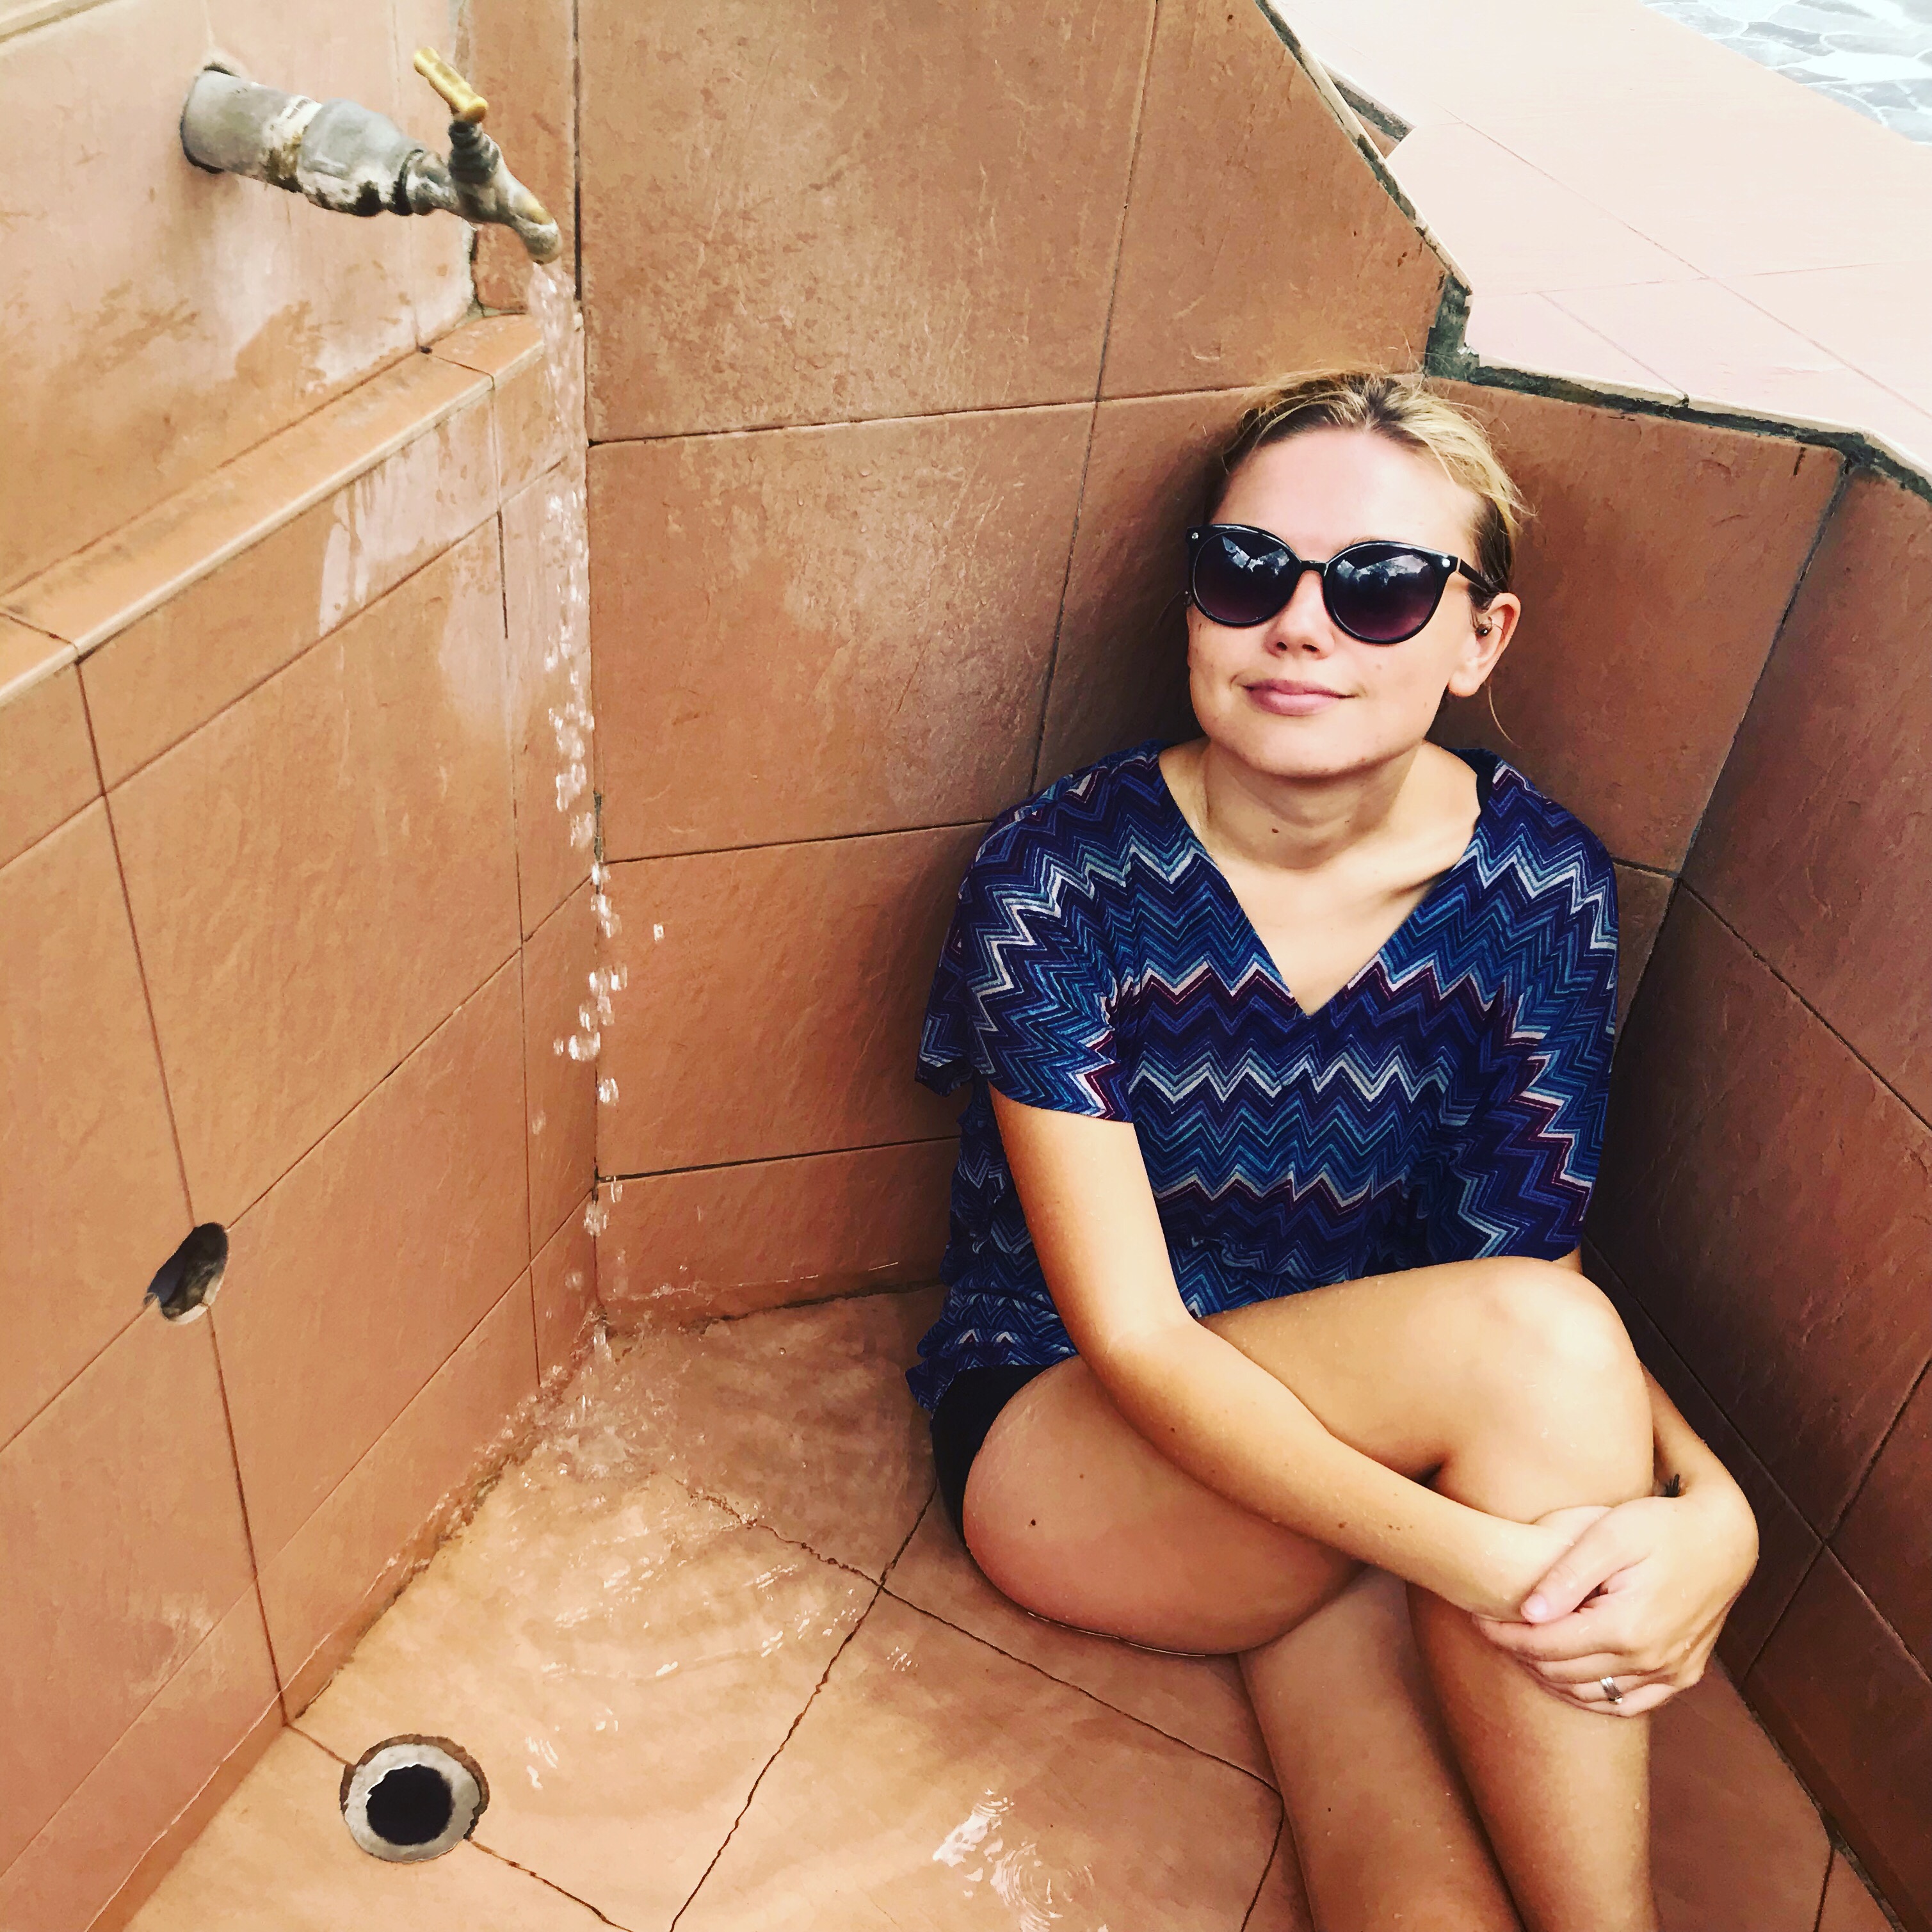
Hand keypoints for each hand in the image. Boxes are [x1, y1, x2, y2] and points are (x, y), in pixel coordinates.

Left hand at [1473, 1488, 1758, 1715]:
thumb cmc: (1662, 1525)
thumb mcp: (1609, 1534)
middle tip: (1493, 1630)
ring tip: (1522, 1648)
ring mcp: (1670, 1673)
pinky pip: (1629, 1704)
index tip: (1477, 1619)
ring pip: (1592, 1696)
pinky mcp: (1684, 1675)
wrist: (1726, 1537)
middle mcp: (1650, 1660)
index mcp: (1626, 1627)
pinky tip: (1569, 1676)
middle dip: (1520, 1655)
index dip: (1504, 1636)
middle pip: (1563, 1674)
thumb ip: (1568, 1575)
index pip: (1545, 1647)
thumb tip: (1528, 1612)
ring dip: (1551, 1677)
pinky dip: (1593, 1697)